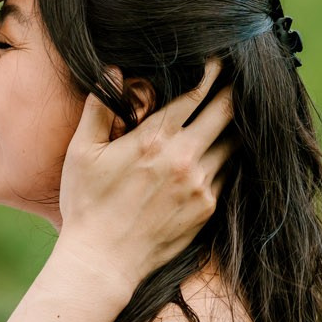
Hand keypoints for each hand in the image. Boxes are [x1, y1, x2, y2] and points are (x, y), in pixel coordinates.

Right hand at [56, 59, 235, 283]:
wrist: (103, 261)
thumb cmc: (87, 205)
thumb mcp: (81, 153)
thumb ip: (98, 108)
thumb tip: (112, 70)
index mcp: (154, 139)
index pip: (195, 93)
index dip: (211, 72)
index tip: (216, 60)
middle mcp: (184, 158)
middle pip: (225, 112)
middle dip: (233, 90)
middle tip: (240, 76)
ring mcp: (200, 185)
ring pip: (234, 143)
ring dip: (236, 124)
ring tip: (237, 109)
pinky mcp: (207, 208)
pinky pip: (229, 172)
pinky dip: (231, 156)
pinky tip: (228, 148)